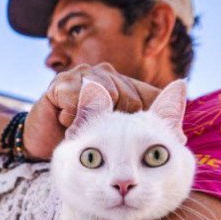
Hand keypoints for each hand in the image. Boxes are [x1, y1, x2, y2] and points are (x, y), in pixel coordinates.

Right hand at [24, 63, 160, 158]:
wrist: (40, 144)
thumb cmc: (80, 143)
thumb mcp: (116, 143)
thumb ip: (144, 136)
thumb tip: (180, 139)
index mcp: (123, 88)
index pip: (150, 96)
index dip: (158, 117)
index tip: (170, 141)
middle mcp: (106, 76)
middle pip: (129, 96)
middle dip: (120, 123)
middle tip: (102, 140)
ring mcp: (83, 75)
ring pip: (106, 93)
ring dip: (94, 119)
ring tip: (79, 131)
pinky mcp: (61, 83)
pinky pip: (77, 96)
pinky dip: (73, 115)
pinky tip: (65, 123)